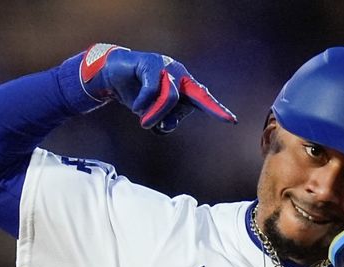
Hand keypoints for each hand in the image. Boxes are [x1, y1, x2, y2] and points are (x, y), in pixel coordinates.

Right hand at [78, 43, 236, 133]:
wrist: (111, 75)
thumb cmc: (136, 94)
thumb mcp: (151, 113)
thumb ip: (163, 121)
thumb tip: (166, 125)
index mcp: (184, 87)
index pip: (203, 99)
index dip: (216, 109)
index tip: (232, 120)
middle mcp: (179, 75)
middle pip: (195, 96)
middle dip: (210, 106)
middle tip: (223, 120)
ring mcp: (165, 67)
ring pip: (170, 97)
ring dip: (156, 115)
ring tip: (144, 122)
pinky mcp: (150, 63)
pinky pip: (152, 90)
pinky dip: (142, 104)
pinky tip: (134, 106)